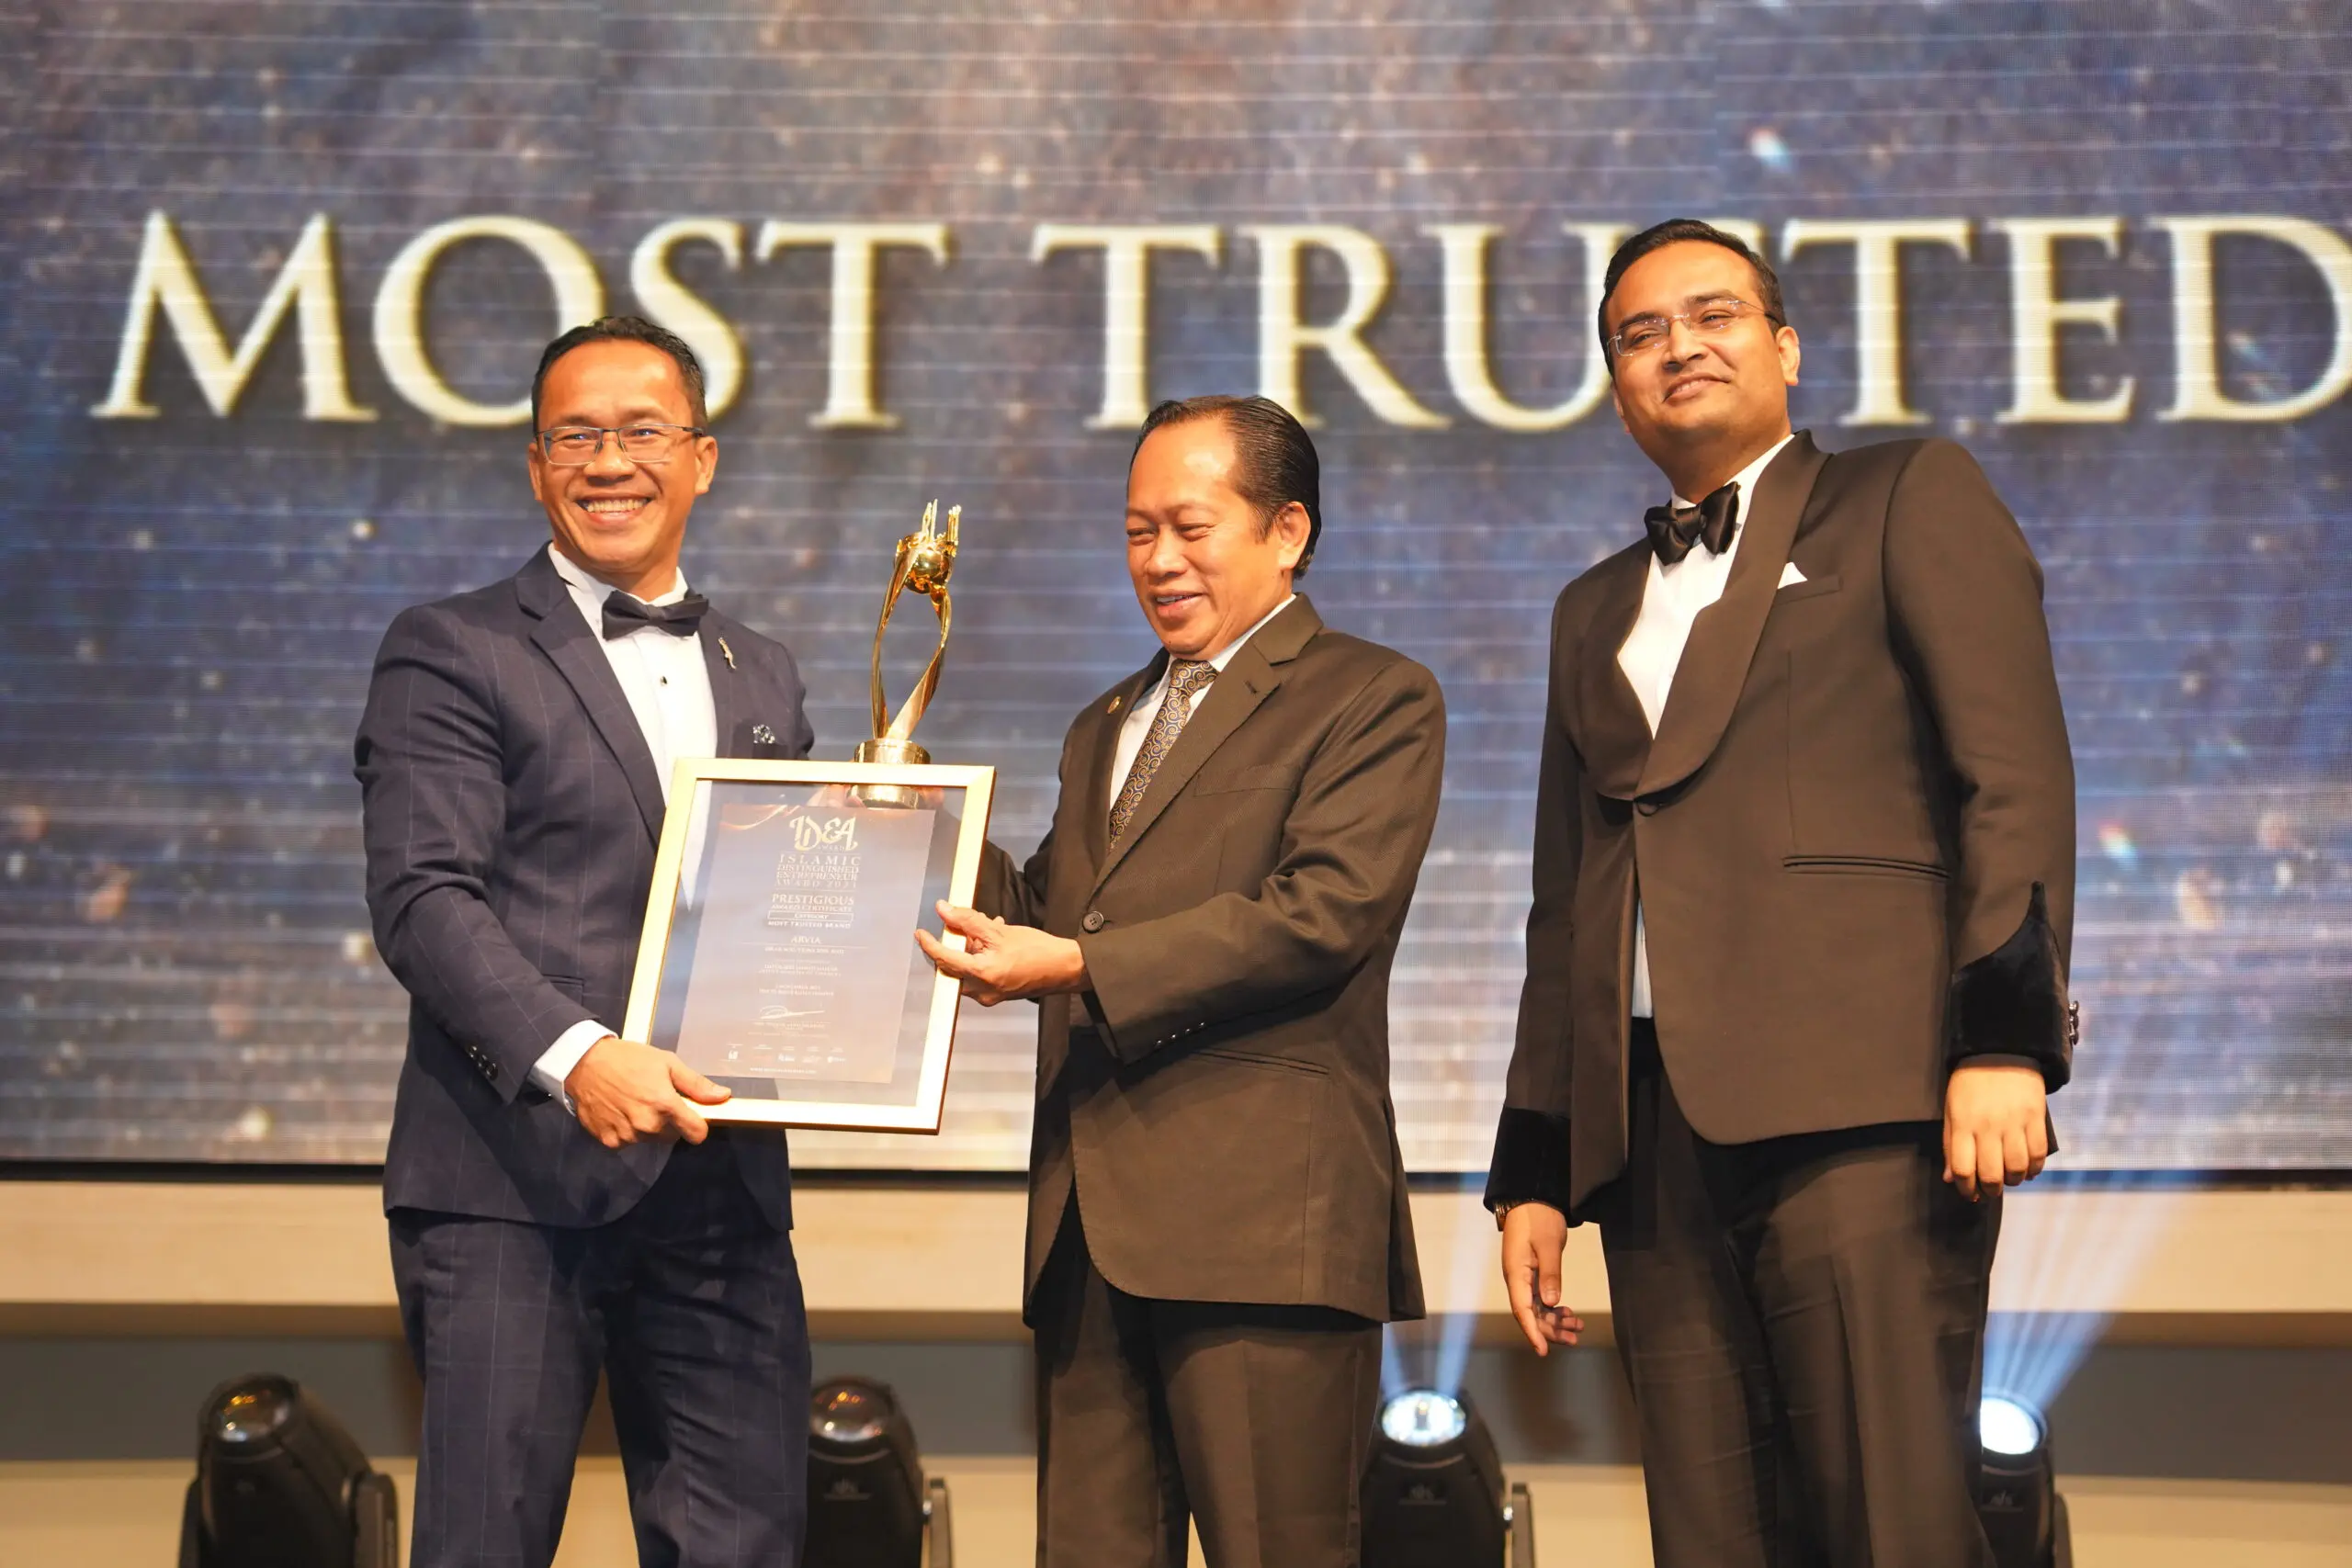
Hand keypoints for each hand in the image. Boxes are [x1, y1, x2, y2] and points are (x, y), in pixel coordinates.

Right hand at [565, 1037, 730, 1148]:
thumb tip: (722, 1096)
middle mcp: (647, 1125)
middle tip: (655, 1099)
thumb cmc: (628, 1059)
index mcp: (665, 1105)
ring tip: (635, 1102)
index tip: (693, 1117)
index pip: (697, 1134)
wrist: (584, 1063)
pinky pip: (628, 1142)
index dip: (698, 1126)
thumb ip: (696, 1084)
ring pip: (650, 1139)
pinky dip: (627, 1130)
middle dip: (670, 1122)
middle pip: (673, 1136)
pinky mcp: (609, 1141)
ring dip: (648, 1127)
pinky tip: (620, 1110)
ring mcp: (627, 1135)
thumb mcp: (667, 1063)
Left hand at [915, 902, 1088, 1005]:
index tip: (921, 933)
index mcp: (981, 974)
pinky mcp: (996, 994)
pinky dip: (980, 957)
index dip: (929, 944)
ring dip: (970, 948)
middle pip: (953, 965)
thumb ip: (967, 920)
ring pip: (966, 968)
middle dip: (956, 943)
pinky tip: (994, 940)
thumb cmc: (1038, 950)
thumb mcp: (999, 931)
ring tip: (987, 928)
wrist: (1065, 968)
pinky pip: (978, 974)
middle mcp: (980, 991)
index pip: (943, 959)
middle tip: (963, 924)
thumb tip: (944, 910)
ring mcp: (988, 995)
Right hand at [1499, 1203, 1583, 1355]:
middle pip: (1530, 1314)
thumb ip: (1550, 1274)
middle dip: (1550, 1329)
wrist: (1532, 1198)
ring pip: (1537, 1308)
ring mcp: (1523, 1277)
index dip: (1533, 1332)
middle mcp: (1517, 1279)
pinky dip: (1555, 1308)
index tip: (1543, 1350)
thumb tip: (1552, 1303)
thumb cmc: (1538, 1218)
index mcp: (1516, 1273)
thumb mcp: (1548, 1245)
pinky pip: (1541, 1298)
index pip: (1522, 1310)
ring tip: (1577, 1327)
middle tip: (1574, 1338)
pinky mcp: (1532, 1273)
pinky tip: (1569, 1313)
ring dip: (1555, 1320)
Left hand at [1943, 1063, 2048, 1201]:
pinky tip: (2028, 1170)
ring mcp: (2013, 1123)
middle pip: (1991, 1174)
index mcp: (1962, 1125)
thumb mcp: (1951, 1110)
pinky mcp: (2035, 1119)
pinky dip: (2034, 1169)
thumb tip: (1950, 1179)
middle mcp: (1987, 1127)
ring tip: (2009, 1178)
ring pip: (2016, 1168)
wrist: (2000, 1052)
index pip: (1962, 1169)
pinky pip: (2038, 1154)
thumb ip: (1951, 1145)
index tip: (1970, 1193)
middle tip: (1991, 1190)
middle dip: (1991, 1190)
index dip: (1966, 1188)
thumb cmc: (1970, 1083)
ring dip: (2013, 1181)